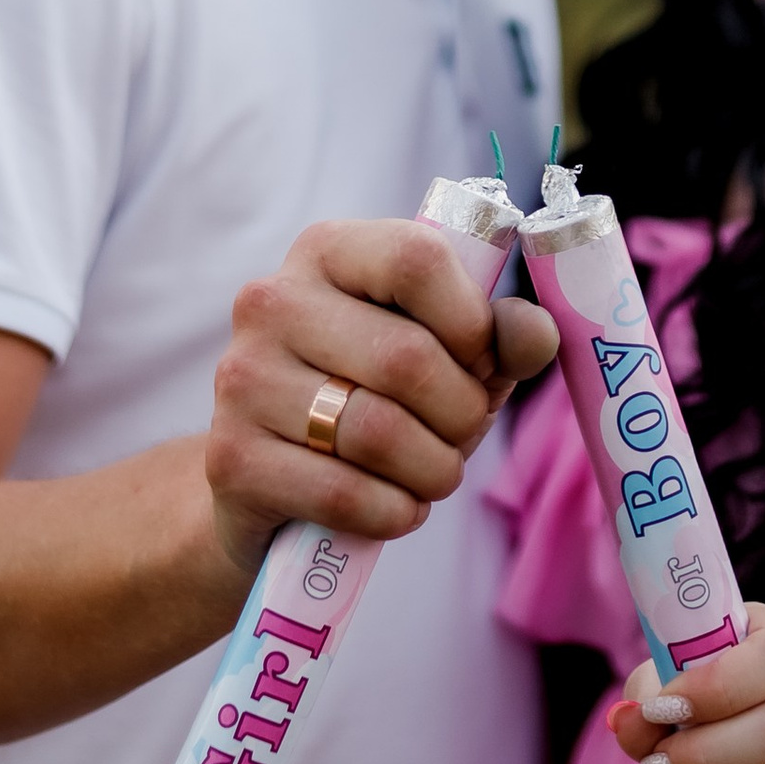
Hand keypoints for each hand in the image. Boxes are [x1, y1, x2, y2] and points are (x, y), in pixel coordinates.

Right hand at [205, 218, 559, 588]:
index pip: (417, 259)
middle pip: (407, 358)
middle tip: (461, 434)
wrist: (269, 480)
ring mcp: (242, 379)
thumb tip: (533, 334)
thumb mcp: (445, 353)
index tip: (479, 359)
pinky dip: (394, 512)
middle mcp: (271, 301)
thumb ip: (498, 335)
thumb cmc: (371, 396)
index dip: (471, 320)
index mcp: (326, 251)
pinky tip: (396, 506)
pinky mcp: (231, 458)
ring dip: (434, 470)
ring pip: (377, 432)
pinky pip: (343, 494)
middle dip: (461, 414)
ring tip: (434, 474)